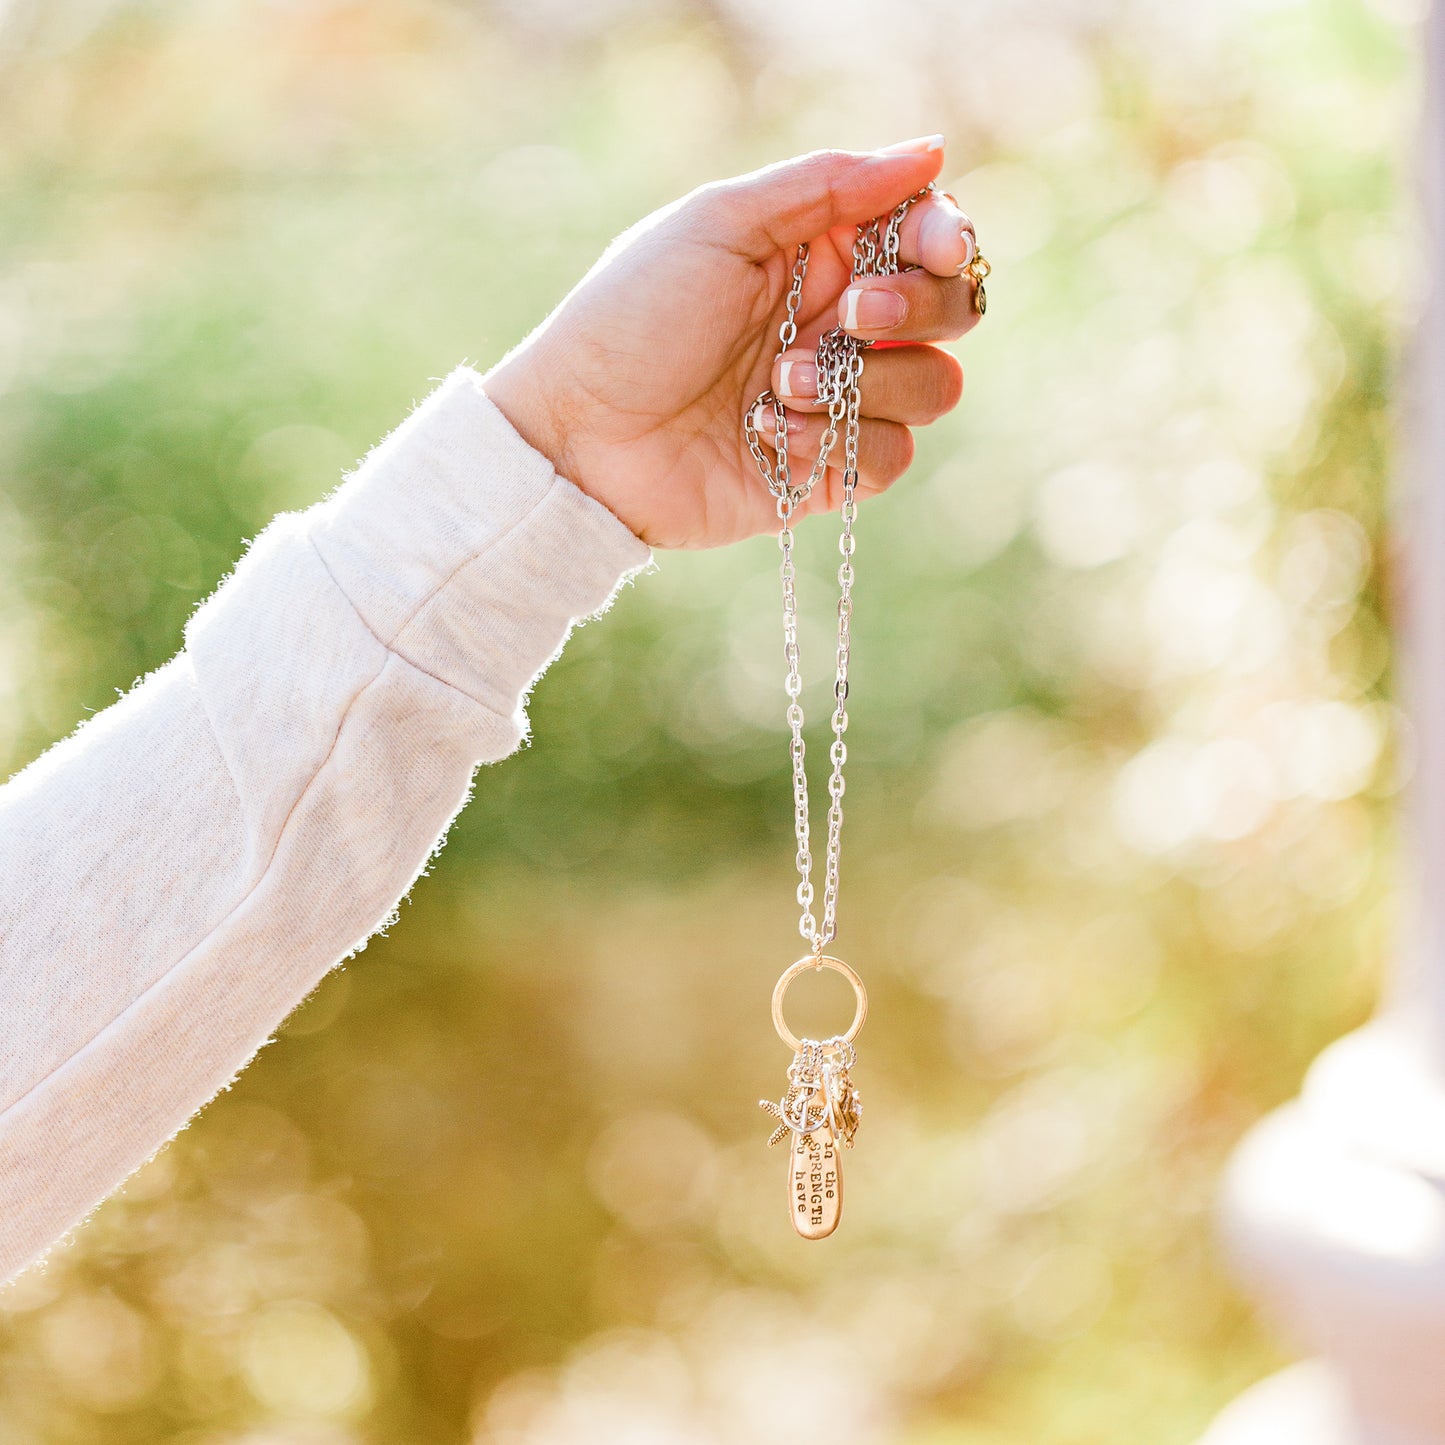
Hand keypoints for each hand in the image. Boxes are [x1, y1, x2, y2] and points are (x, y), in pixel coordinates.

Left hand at [483, 137, 980, 549]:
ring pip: (932, 387)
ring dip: (866, 382)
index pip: (926, 237)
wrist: (581, 436)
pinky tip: (770, 435)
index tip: (934, 246)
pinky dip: (837, 442)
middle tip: (848, 315)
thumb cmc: (631, 321)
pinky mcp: (827, 471)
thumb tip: (928, 153)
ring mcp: (836, 400)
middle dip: (917, 308)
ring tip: (776, 386)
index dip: (948, 239)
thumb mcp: (717, 225)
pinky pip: (890, 457)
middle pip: (951, 311)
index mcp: (816, 253)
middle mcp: (837, 324)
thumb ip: (825, 186)